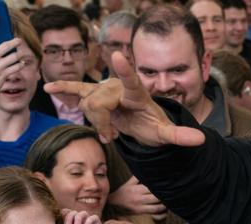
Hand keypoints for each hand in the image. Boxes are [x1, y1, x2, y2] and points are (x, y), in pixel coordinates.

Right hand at [44, 52, 204, 146]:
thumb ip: (181, 136)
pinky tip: (49, 89)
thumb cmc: (154, 127)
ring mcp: (105, 89)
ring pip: (87, 104)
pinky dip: (64, 89)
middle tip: (113, 138)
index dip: (125, 70)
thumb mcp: (166, 134)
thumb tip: (201, 139)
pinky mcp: (94, 93)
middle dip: (102, 125)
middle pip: (98, 104)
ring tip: (108, 133)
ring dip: (94, 123)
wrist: (143, 123)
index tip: (119, 56)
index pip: (132, 80)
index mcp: (137, 93)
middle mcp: (119, 86)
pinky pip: (76, 89)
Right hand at [108, 176, 166, 219]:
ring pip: (157, 208)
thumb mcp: (129, 183)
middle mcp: (139, 199)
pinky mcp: (142, 215)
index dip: (161, 187)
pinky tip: (166, 211)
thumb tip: (145, 168)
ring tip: (170, 202)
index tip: (168, 186)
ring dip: (165, 206)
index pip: (152, 188)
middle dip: (165, 196)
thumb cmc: (123, 192)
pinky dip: (162, 215)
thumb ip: (137, 177)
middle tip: (171, 194)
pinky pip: (155, 216)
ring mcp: (140, 208)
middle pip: (157, 198)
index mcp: (137, 190)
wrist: (113, 204)